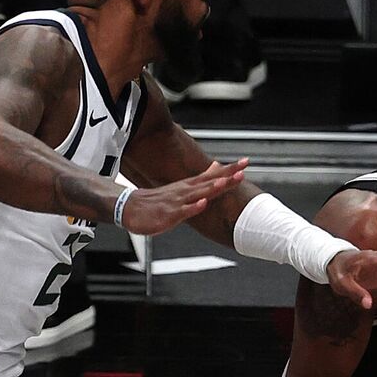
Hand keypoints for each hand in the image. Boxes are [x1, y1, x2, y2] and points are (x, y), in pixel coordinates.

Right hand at [118, 159, 247, 234]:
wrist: (130, 208)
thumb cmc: (158, 200)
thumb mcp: (182, 188)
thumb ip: (201, 179)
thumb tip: (217, 167)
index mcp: (189, 186)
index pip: (213, 175)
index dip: (230, 169)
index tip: (245, 162)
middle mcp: (185, 191)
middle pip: (209, 181)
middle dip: (227, 175)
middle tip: (243, 167)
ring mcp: (177, 202)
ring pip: (197, 194)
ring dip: (211, 187)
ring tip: (225, 181)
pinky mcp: (169, 214)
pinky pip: (183, 211)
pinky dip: (193, 207)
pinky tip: (202, 203)